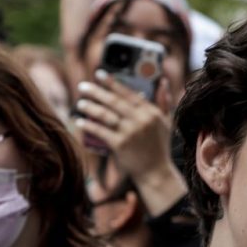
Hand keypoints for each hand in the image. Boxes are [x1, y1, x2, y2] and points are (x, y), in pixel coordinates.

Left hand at [74, 73, 186, 214]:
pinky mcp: (120, 145)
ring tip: (80, 103)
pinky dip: (88, 126)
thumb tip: (162, 80)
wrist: (155, 172)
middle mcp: (141, 120)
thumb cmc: (159, 146)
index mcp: (151, 112)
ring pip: (105, 115)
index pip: (128, 93)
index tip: (99, 74)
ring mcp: (130, 132)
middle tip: (82, 86)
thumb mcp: (167, 121)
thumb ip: (164, 101)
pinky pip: (100, 132)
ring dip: (90, 107)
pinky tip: (79, 121)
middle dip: (96, 92)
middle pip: (114, 102)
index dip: (112, 82)